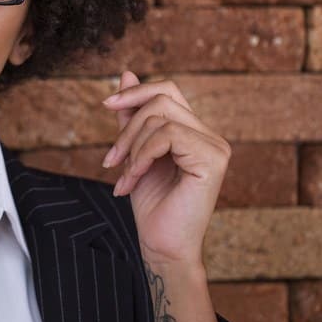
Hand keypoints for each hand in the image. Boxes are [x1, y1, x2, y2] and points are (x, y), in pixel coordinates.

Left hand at [101, 71, 231, 266]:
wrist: (163, 247)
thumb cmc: (152, 206)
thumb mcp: (134, 153)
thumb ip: (132, 117)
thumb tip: (127, 74)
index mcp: (195, 133)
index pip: (168, 91)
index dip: (136, 91)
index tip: (106, 104)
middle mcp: (211, 136)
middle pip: (162, 99)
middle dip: (127, 126)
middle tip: (110, 160)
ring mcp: (215, 147)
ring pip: (160, 117)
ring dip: (131, 147)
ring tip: (124, 177)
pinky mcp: (213, 160)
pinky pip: (168, 135)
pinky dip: (142, 155)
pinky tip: (134, 179)